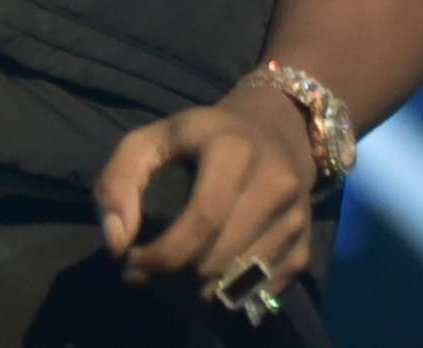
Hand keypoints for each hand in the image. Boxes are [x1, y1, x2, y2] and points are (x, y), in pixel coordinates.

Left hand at [93, 87, 317, 303]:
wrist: (277, 128)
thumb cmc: (204, 136)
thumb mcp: (153, 138)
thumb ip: (118, 181)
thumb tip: (117, 241)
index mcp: (234, 149)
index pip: (202, 220)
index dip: (162, 255)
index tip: (132, 264)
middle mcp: (275, 182)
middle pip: (218, 259)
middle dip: (173, 277)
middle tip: (149, 272)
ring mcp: (296, 216)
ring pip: (239, 281)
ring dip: (199, 290)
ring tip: (176, 274)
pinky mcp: (306, 244)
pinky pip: (262, 290)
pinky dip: (230, 294)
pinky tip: (210, 276)